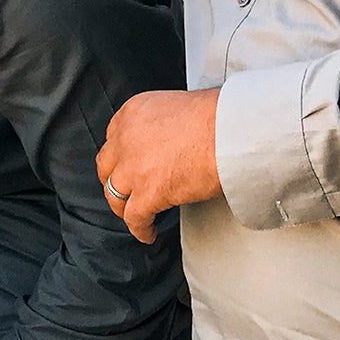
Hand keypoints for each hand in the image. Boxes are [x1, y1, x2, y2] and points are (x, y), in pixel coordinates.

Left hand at [96, 88, 222, 242]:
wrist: (232, 130)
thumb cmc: (220, 116)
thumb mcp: (176, 106)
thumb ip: (162, 123)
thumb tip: (170, 141)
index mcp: (133, 113)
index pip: (114, 137)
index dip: (120, 156)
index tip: (127, 165)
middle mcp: (126, 138)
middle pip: (107, 166)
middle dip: (115, 181)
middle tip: (127, 190)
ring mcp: (134, 166)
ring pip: (114, 193)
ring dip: (123, 207)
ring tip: (134, 215)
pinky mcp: (149, 192)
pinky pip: (134, 217)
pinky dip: (140, 228)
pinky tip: (147, 233)